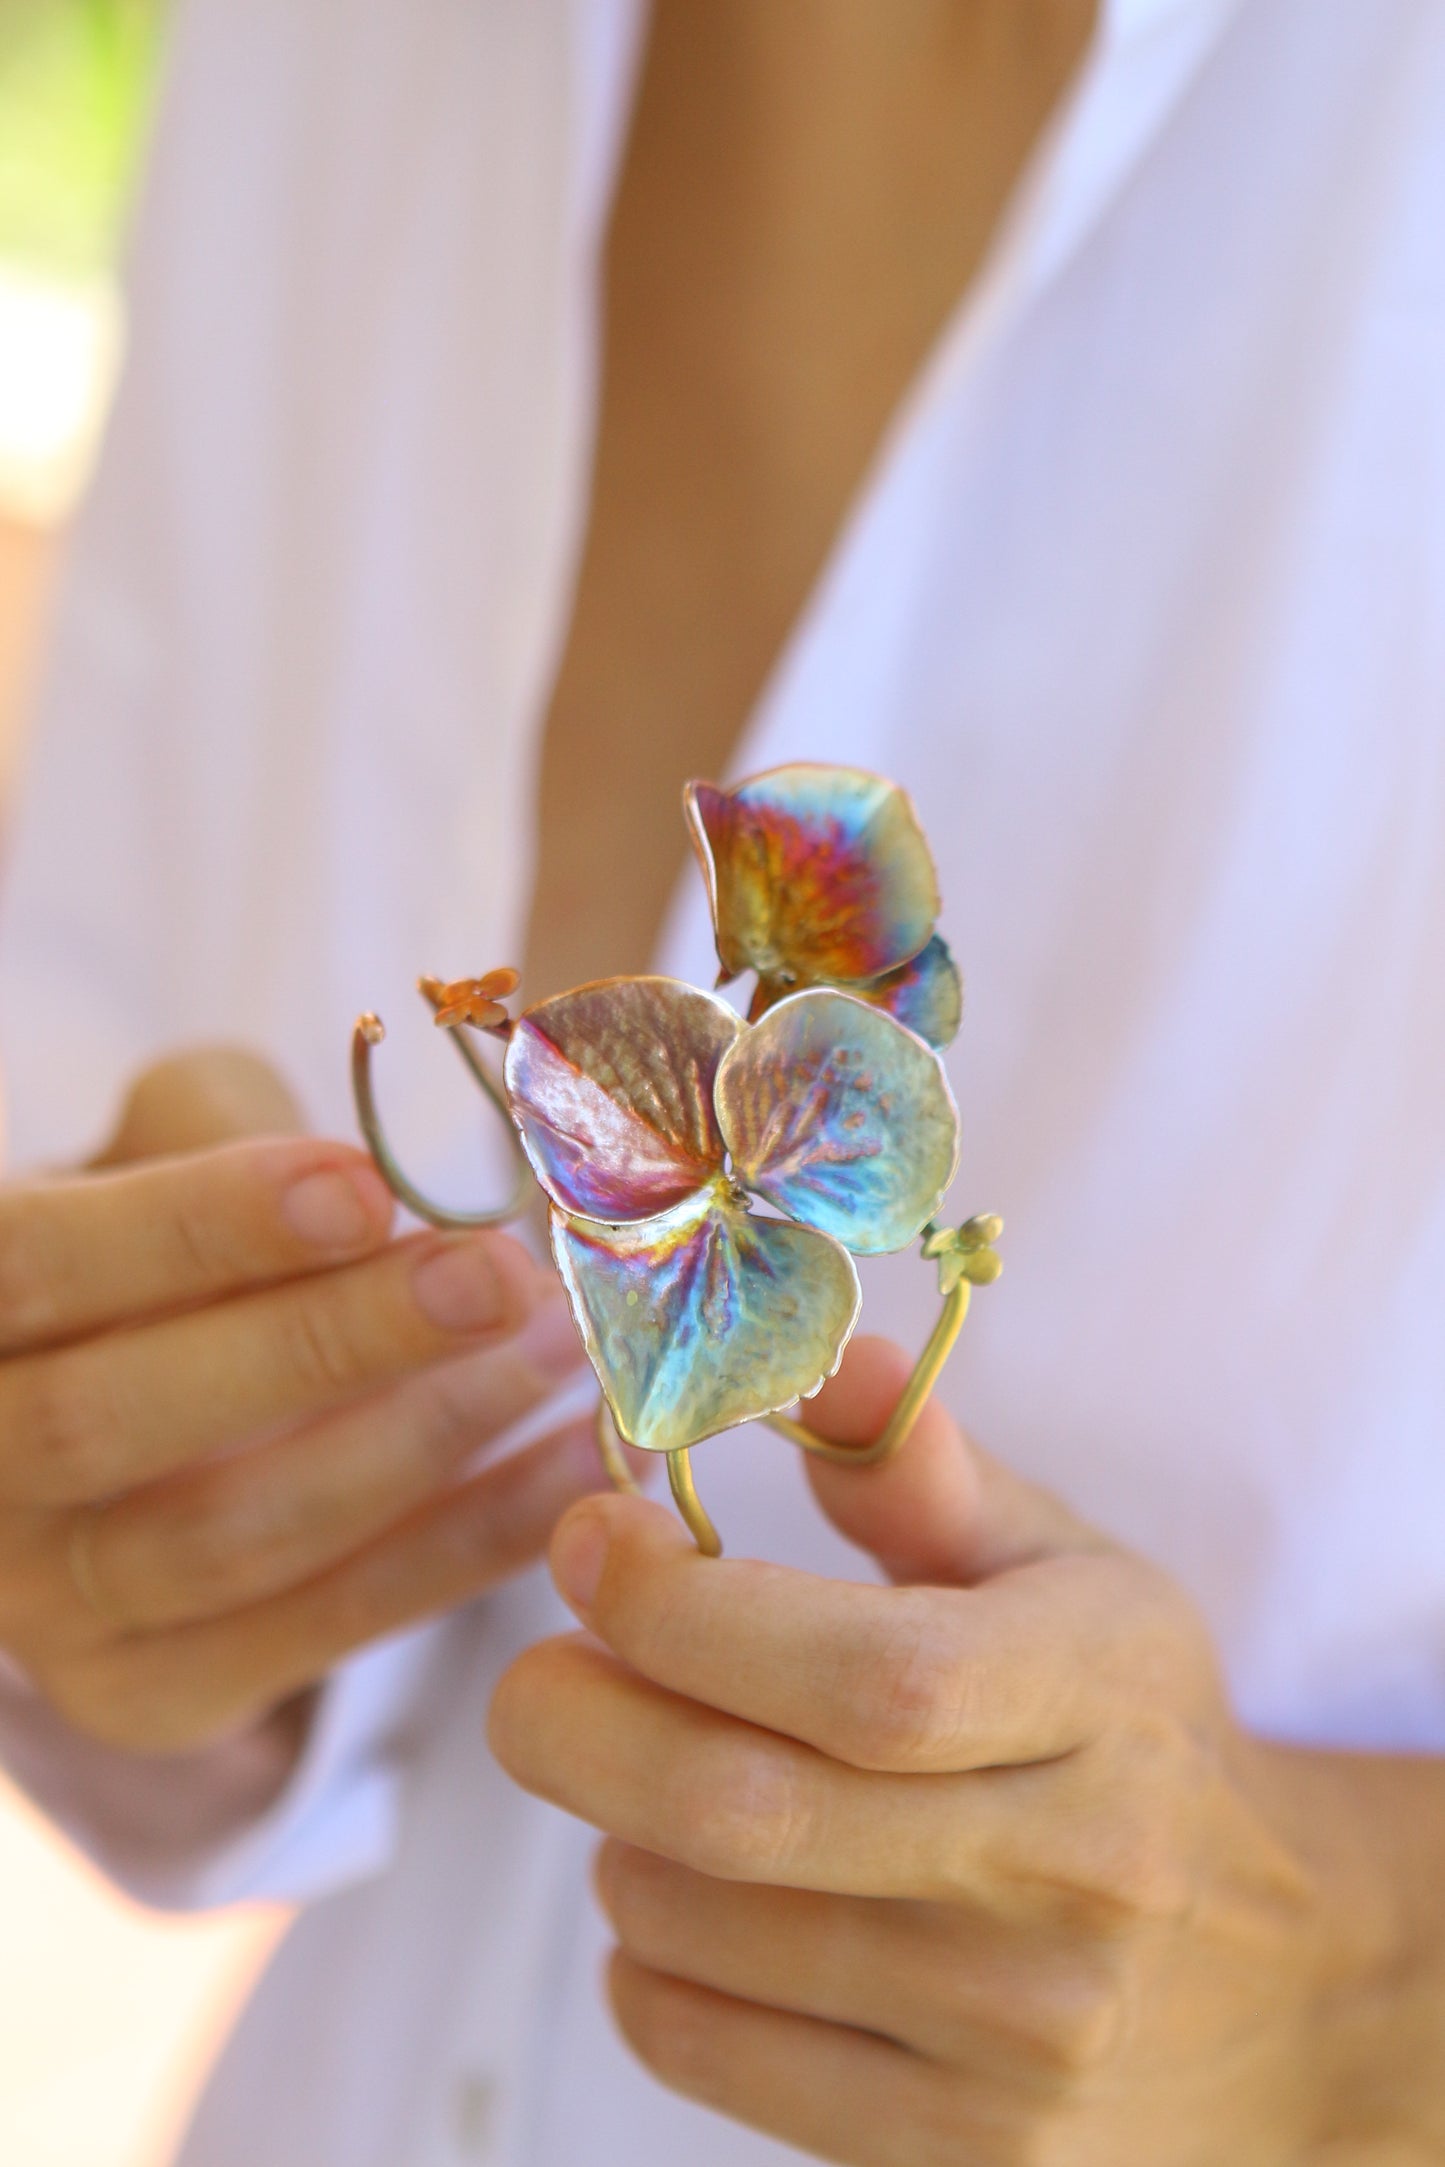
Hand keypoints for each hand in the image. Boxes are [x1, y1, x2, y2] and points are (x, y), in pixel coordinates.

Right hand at [0, 1047, 608, 1756]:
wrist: (140, 1408)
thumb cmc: (162, 1244)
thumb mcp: (160, 1146)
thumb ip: (226, 1125)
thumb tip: (380, 1174)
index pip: (34, 1269)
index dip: (195, 1230)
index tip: (366, 1187)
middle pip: (116, 1419)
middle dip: (325, 1344)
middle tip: (496, 1280)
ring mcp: (54, 1611)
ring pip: (229, 1539)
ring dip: (421, 1441)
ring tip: (561, 1351)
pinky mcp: (159, 1694)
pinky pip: (330, 1625)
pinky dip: (472, 1544)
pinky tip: (581, 1463)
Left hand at [490, 1338, 1444, 2164]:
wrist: (1265, 1977)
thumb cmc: (1128, 1726)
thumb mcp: (1067, 1569)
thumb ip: (926, 1467)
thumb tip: (815, 1356)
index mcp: (1099, 1698)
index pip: (868, 1675)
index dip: (688, 1610)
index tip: (590, 1541)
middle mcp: (1071, 1880)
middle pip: (745, 1812)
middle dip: (579, 1722)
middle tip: (537, 1671)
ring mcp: (1015, 2040)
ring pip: (694, 1928)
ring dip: (613, 1832)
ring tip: (650, 1774)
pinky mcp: (957, 2154)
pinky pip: (701, 2050)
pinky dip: (642, 1960)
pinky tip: (685, 1894)